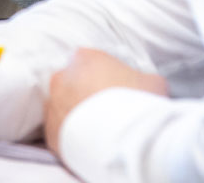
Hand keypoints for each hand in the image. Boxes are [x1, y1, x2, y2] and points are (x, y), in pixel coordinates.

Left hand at [44, 49, 167, 156]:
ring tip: (97, 132)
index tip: (113, 90)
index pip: (89, 61)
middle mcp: (62, 77)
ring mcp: (53, 106)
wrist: (127, 142)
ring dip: (75, 115)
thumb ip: (140, 77)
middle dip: (84, 94)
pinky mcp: (50, 134)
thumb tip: (142, 86)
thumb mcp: (153, 81)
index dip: (102, 76)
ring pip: (62, 107)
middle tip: (104, 111)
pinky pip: (58, 132)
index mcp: (85, 58)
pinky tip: (88, 145)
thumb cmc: (141, 105)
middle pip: (71, 82)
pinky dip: (70, 137)